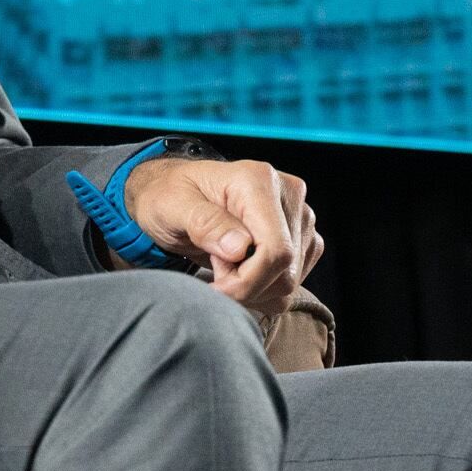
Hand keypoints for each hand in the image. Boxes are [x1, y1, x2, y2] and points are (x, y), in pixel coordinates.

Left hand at [118, 157, 323, 317]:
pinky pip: (291, 284)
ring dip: (252, 289)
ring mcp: (300, 217)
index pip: (275, 249)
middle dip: (245, 284)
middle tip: (213, 268)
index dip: (247, 281)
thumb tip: (240, 248)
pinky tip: (238, 271)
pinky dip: (262, 290)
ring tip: (223, 264)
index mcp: (259, 180)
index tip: (214, 288)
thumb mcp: (171, 205)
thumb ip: (204, 223)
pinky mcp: (302, 238)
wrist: (177, 195)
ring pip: (290, 282)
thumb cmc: (170, 196)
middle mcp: (288, 195)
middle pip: (285, 270)